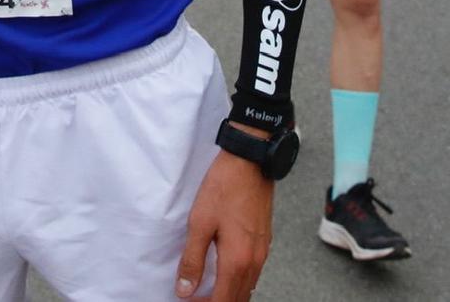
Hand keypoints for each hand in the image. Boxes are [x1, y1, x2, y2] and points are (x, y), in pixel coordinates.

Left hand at [174, 149, 272, 299]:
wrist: (250, 162)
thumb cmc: (224, 188)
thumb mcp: (199, 223)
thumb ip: (192, 260)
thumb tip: (185, 289)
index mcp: (237, 260)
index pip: (223, 301)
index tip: (188, 301)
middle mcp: (255, 261)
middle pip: (239, 299)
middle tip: (196, 299)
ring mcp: (262, 252)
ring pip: (248, 288)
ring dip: (229, 294)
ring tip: (208, 291)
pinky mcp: (264, 242)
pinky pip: (253, 274)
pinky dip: (239, 282)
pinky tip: (225, 274)